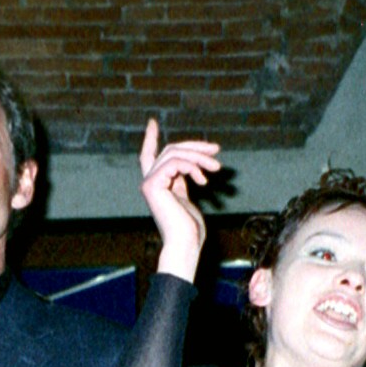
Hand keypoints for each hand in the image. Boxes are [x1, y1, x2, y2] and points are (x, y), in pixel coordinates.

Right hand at [139, 118, 220, 281]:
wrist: (184, 244)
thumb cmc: (189, 229)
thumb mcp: (186, 199)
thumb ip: (183, 181)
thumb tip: (193, 166)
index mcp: (156, 184)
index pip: (148, 155)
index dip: (150, 138)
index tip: (152, 122)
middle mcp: (149, 181)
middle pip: (170, 150)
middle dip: (195, 147)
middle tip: (216, 150)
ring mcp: (149, 183)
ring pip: (175, 154)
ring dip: (199, 158)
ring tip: (216, 169)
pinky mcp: (153, 185)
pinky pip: (175, 163)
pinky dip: (192, 167)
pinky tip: (203, 180)